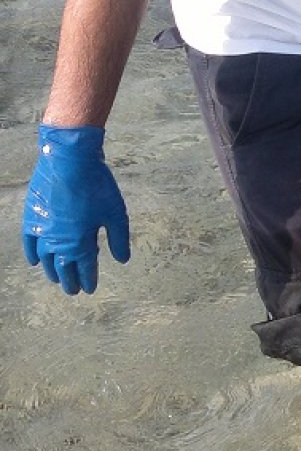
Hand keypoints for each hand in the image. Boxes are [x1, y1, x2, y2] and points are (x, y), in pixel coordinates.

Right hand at [21, 125, 130, 294]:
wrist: (69, 160)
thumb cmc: (96, 187)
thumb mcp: (116, 215)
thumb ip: (119, 240)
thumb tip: (122, 260)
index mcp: (80, 243)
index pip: (85, 268)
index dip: (88, 279)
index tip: (90, 289)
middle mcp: (58, 241)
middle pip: (63, 267)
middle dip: (70, 280)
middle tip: (74, 291)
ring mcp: (43, 229)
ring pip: (45, 257)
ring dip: (51, 270)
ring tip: (57, 279)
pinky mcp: (32, 215)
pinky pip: (29, 239)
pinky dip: (31, 251)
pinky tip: (34, 260)